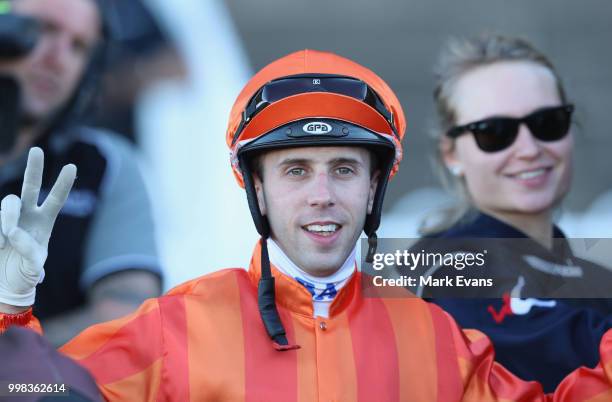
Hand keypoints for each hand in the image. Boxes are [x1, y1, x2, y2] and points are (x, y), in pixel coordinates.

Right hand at [0, 147, 75, 307]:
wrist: (3, 285)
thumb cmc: (23, 274)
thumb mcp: (33, 267)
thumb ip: (29, 251)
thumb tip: (14, 232)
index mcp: (45, 222)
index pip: (56, 199)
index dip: (63, 184)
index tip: (71, 167)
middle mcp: (27, 214)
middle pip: (31, 186)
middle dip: (34, 168)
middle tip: (37, 150)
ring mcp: (8, 217)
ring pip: (8, 203)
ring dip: (7, 218)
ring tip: (6, 239)